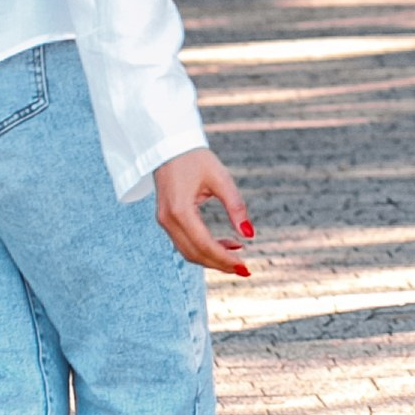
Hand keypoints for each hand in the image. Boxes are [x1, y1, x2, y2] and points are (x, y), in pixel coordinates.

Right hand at [153, 147, 255, 275]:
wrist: (168, 146)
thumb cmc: (195, 158)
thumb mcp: (220, 178)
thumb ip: (235, 206)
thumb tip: (250, 234)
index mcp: (180, 210)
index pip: (204, 244)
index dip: (225, 259)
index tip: (245, 267)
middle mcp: (168, 220)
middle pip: (194, 254)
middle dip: (220, 264)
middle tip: (244, 268)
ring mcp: (164, 221)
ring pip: (188, 251)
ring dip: (212, 258)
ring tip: (238, 254)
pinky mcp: (166, 220)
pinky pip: (185, 242)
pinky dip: (204, 248)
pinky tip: (225, 244)